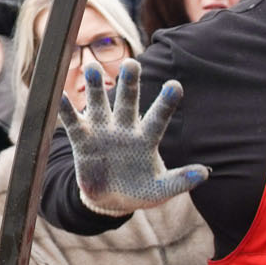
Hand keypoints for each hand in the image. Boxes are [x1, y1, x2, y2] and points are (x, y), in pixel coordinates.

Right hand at [64, 58, 208, 214]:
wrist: (111, 201)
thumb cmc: (140, 191)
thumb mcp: (161, 189)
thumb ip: (180, 181)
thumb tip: (205, 173)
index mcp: (146, 138)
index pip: (158, 117)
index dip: (166, 102)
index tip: (175, 85)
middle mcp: (124, 128)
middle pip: (127, 101)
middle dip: (129, 84)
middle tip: (132, 63)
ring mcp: (102, 131)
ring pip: (99, 104)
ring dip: (96, 87)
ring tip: (92, 68)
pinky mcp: (82, 140)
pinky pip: (73, 122)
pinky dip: (67, 110)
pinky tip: (60, 96)